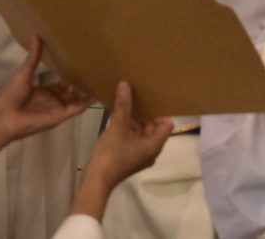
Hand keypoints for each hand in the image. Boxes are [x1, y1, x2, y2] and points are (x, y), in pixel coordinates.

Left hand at [0, 37, 92, 186]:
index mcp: (43, 91)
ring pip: (77, 99)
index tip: (82, 64)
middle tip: (96, 70)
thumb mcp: (24, 72)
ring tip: (102, 79)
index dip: (71, 74)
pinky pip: (77, 108)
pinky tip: (98, 93)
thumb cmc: (11, 95)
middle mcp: (52, 100)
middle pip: (72, 91)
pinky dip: (87, 102)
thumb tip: (36, 35)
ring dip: (87, 91)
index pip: (61, 83)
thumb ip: (33, 57)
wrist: (4, 117)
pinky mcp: (61, 116)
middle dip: (82, 82)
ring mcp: (57, 108)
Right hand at [69, 81, 172, 219]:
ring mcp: (140, 155)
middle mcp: (151, 151)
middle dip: (146, 113)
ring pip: (143, 133)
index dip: (160, 111)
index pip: (166, 124)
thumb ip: (123, 106)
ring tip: (126, 104)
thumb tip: (125, 84)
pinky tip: (117, 117)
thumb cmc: (112, 153)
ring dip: (136, 120)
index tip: (149, 99)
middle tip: (136, 97)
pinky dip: (129, 128)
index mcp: (154, 145)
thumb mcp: (117, 127)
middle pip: (154, 128)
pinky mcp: (129, 157)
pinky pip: (134, 139)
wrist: (97, 179)